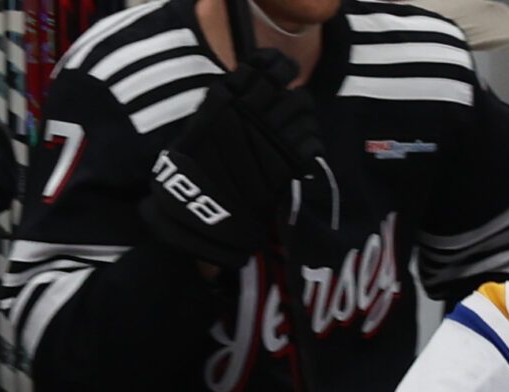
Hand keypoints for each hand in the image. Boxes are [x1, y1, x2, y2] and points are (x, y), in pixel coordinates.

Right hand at [138, 50, 320, 265]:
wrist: (203, 209)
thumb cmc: (197, 170)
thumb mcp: (200, 127)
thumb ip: (222, 104)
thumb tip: (246, 86)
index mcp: (224, 99)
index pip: (258, 66)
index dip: (274, 64)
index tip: (280, 67)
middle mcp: (248, 112)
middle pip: (283, 85)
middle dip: (291, 88)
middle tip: (293, 97)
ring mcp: (270, 136)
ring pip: (302, 107)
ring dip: (304, 113)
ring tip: (299, 123)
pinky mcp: (287, 162)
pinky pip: (311, 140)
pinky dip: (311, 140)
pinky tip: (306, 146)